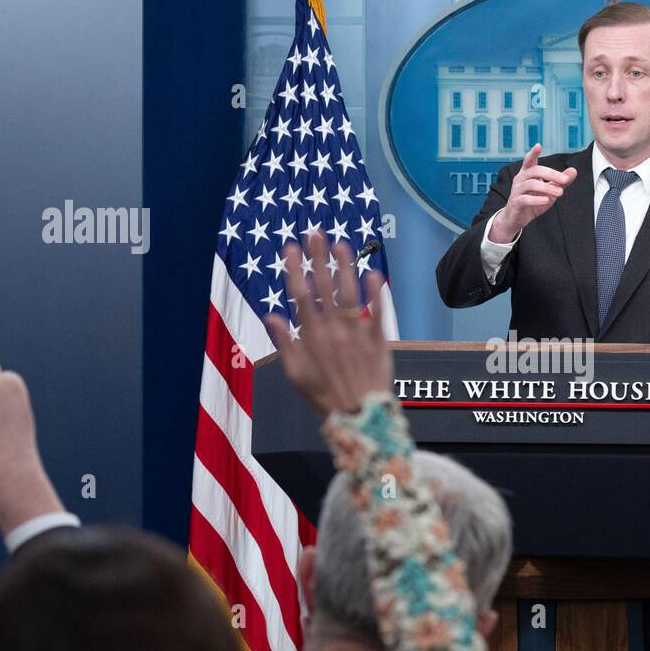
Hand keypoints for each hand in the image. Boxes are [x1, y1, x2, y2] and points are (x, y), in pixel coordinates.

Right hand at [263, 236, 392, 416]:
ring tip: (342, 244)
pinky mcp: (379, 342)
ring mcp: (357, 335)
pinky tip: (374, 273)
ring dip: (346, 268)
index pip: (301, 296)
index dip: (295, 270)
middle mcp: (334, 331)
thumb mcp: (296, 374)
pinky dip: (376, 294)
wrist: (360, 417)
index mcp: (311, 338)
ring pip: (351, 295)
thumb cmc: (324, 396)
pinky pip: (378, 314)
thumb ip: (284, 342)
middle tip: (316, 233)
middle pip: (325, 288)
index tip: (291, 248)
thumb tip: (270, 315)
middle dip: (319, 258)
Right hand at [488, 144, 577, 241]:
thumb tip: (573, 170)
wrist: (517, 218)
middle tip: (565, 179)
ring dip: (547, 188)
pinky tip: (546, 200)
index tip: (538, 146)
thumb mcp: (549, 190)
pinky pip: (525, 199)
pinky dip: (536, 200)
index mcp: (527, 173)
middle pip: (535, 171)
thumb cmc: (533, 201)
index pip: (529, 160)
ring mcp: (517, 190)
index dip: (533, 153)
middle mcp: (521, 179)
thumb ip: (560, 181)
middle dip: (552, 174)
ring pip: (532, 184)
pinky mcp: (516, 202)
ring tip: (560, 193)